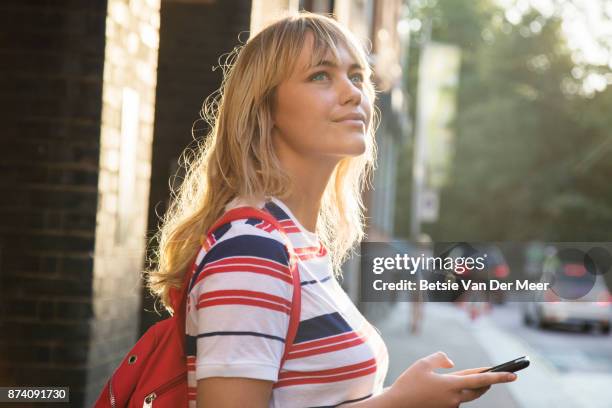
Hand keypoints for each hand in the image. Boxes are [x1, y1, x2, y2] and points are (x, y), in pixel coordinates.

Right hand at [384, 352, 516, 407]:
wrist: (397, 405)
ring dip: (471, 386)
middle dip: (487, 382)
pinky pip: (456, 399)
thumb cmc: (409, 383)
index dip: (498, 377)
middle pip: (478, 390)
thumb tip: (452, 363)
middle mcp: (454, 398)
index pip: (481, 380)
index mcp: (451, 385)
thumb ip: (440, 358)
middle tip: (494, 374)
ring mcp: (450, 406)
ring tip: (470, 377)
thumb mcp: (423, 363)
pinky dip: (455, 390)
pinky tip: (444, 386)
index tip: (513, 375)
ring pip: (467, 394)